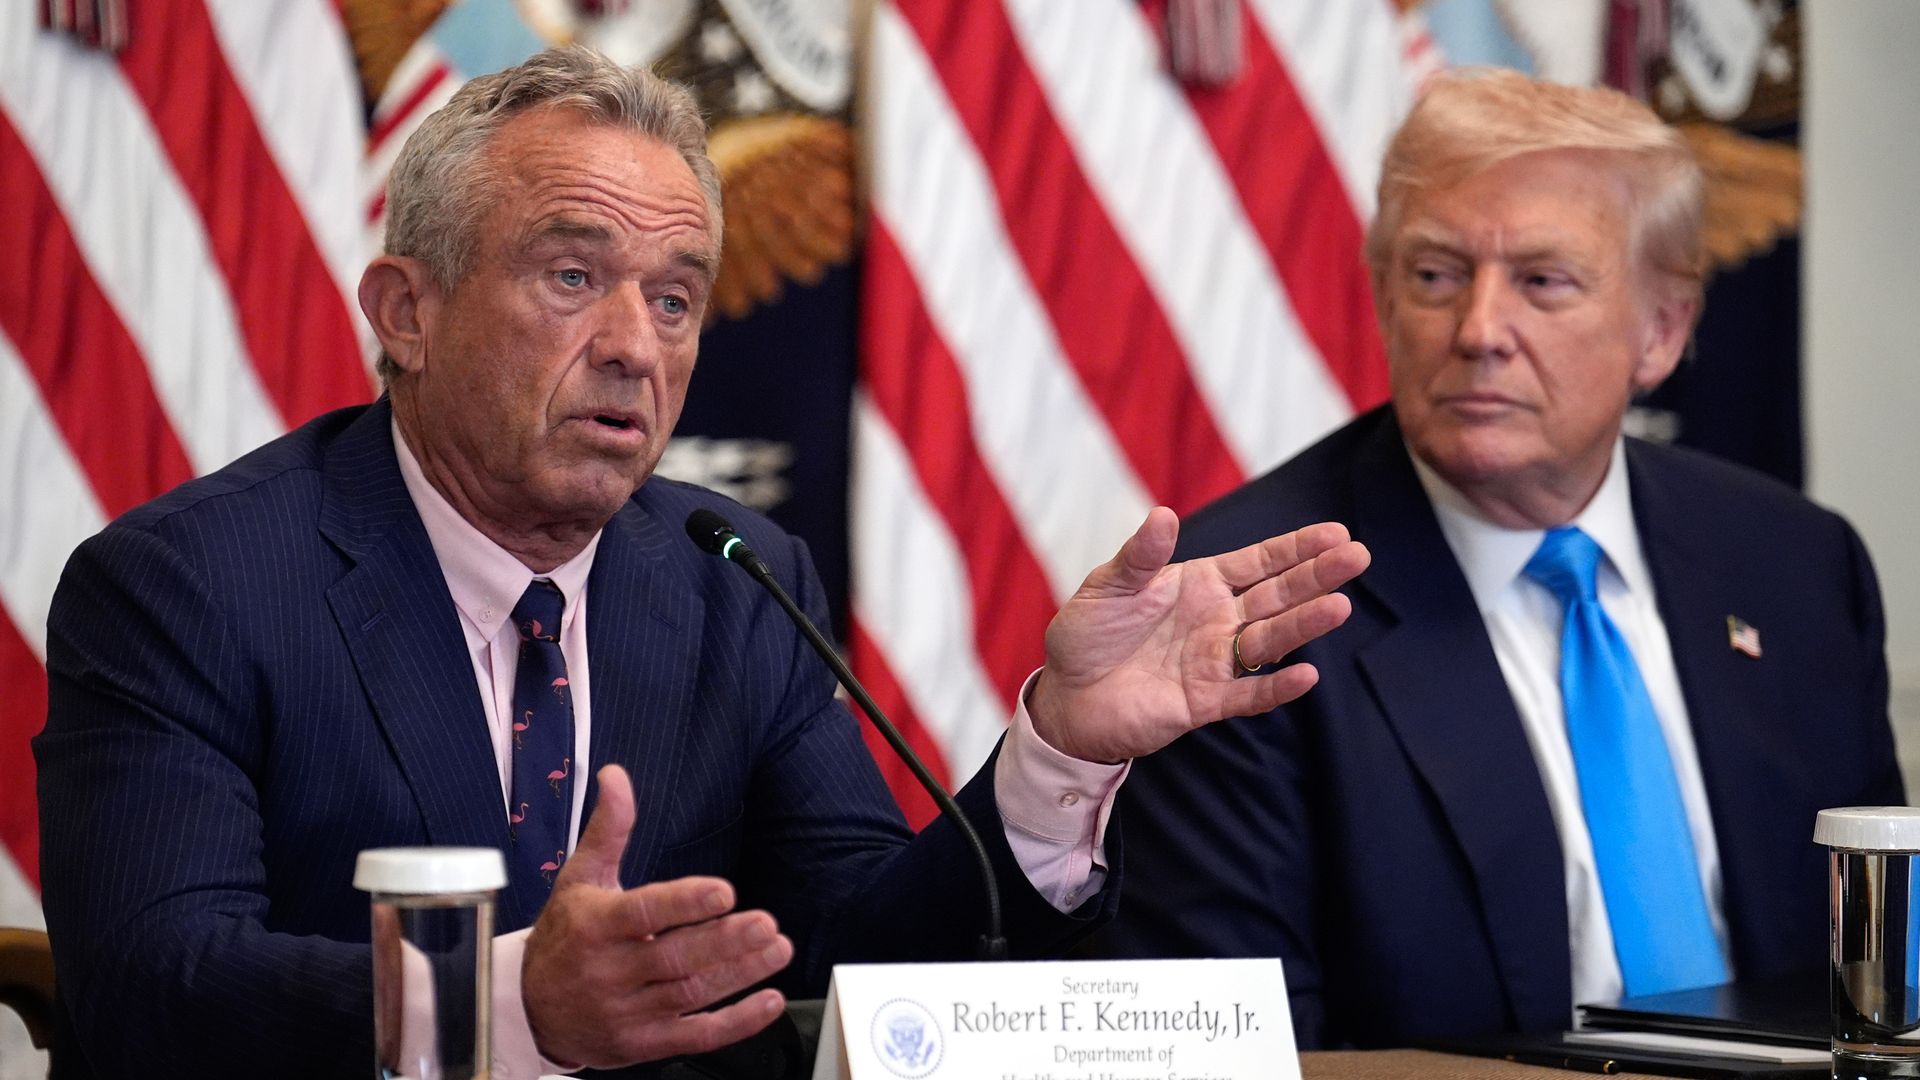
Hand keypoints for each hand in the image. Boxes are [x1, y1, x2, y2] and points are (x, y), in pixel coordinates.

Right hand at [522, 765, 793, 1067]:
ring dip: (739, 973)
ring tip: (777, 949)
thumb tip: (616, 776)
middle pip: (674, 957)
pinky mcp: (641, 1044)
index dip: (684, 903)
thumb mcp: (579, 878)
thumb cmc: (564, 935)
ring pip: (690, 994)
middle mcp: (610, 972)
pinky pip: (694, 1036)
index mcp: (595, 926)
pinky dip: (735, 1023)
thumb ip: (608, 829)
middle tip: (766, 923)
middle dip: (724, 941)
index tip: (724, 891)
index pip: (643, 914)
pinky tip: (768, 1003)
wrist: (529, 1009)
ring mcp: (626, 1013)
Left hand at [1028, 507, 1368, 762]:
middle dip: (1316, 576)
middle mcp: (1217, 619)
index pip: (1259, 562)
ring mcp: (1216, 661)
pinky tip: (1306, 675)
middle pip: (1277, 595)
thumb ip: (1140, 556)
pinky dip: (1276, 688)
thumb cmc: (1086, 635)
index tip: (1335, 532)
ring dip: (1304, 625)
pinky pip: (1248, 695)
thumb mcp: (1107, 586)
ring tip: (1340, 606)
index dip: (1296, 548)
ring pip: (1270, 640)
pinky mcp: (1205, 702)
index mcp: (1200, 584)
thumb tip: (1162, 513)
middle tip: (1358, 556)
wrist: (1065, 696)